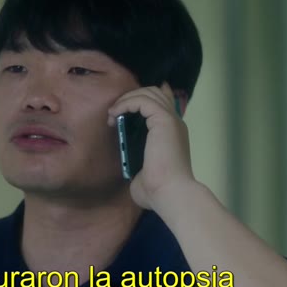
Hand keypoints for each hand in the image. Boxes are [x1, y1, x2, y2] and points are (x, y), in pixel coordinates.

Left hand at [107, 83, 195, 208]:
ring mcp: (171, 120)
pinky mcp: (164, 120)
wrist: (170, 193)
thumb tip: (133, 170)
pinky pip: (142, 100)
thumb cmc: (157, 190)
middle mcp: (174, 123)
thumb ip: (139, 165)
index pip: (162, 103)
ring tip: (112, 113)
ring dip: (127, 99)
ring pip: (149, 93)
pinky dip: (126, 103)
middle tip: (115, 113)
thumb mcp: (144, 173)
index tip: (120, 111)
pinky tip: (115, 114)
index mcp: (172, 134)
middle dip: (131, 97)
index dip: (142, 100)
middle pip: (155, 93)